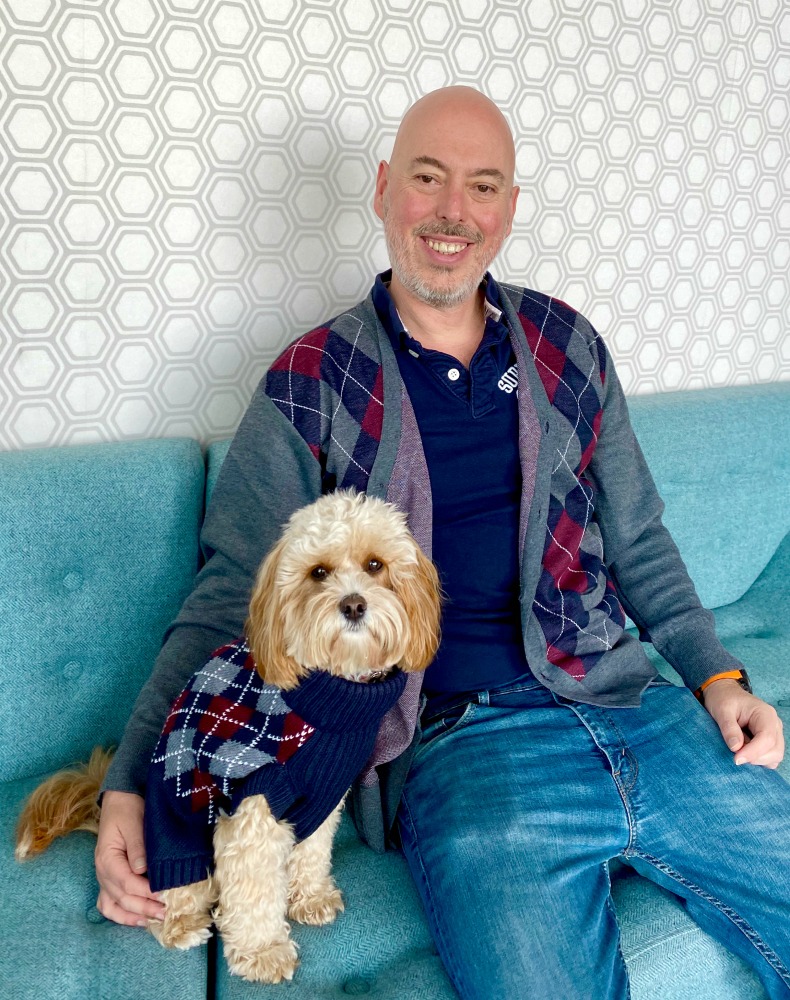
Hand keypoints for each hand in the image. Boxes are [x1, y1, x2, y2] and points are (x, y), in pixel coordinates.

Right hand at [95, 790, 165, 925]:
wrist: (119, 802)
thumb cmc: (128, 810)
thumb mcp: (134, 822)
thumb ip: (137, 846)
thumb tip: (142, 870)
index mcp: (107, 859)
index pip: (127, 883)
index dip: (146, 893)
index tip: (165, 897)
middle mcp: (102, 872)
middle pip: (122, 898)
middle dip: (145, 908)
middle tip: (167, 913)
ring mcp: (104, 878)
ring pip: (114, 906)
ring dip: (134, 915)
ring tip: (154, 921)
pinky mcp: (110, 879)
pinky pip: (109, 904)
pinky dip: (122, 915)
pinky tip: (139, 919)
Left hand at [702, 679, 783, 768]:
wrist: (725, 694)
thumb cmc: (724, 699)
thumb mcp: (721, 710)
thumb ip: (729, 728)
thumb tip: (736, 748)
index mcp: (765, 714)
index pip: (767, 739)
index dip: (753, 752)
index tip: (736, 759)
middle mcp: (775, 724)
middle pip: (775, 751)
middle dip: (755, 758)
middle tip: (734, 754)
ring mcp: (774, 733)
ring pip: (774, 757)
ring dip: (756, 759)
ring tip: (739, 748)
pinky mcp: (770, 741)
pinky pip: (770, 757)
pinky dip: (757, 759)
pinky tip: (744, 750)